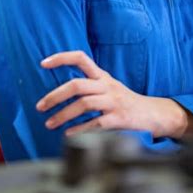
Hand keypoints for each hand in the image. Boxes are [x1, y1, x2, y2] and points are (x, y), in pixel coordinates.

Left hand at [36, 50, 192, 138]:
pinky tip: (68, 135)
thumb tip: (59, 92)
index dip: (62, 58)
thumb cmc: (125, 102)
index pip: (81, 58)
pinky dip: (79, 130)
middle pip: (77, 85)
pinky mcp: (119, 119)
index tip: (43, 63)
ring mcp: (114, 102)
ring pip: (84, 104)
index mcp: (102, 76)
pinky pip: (95, 123)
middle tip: (40, 106)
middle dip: (55, 95)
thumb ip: (89, 85)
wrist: (152, 114)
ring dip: (63, 115)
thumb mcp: (108, 87)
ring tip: (50, 124)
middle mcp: (107, 85)